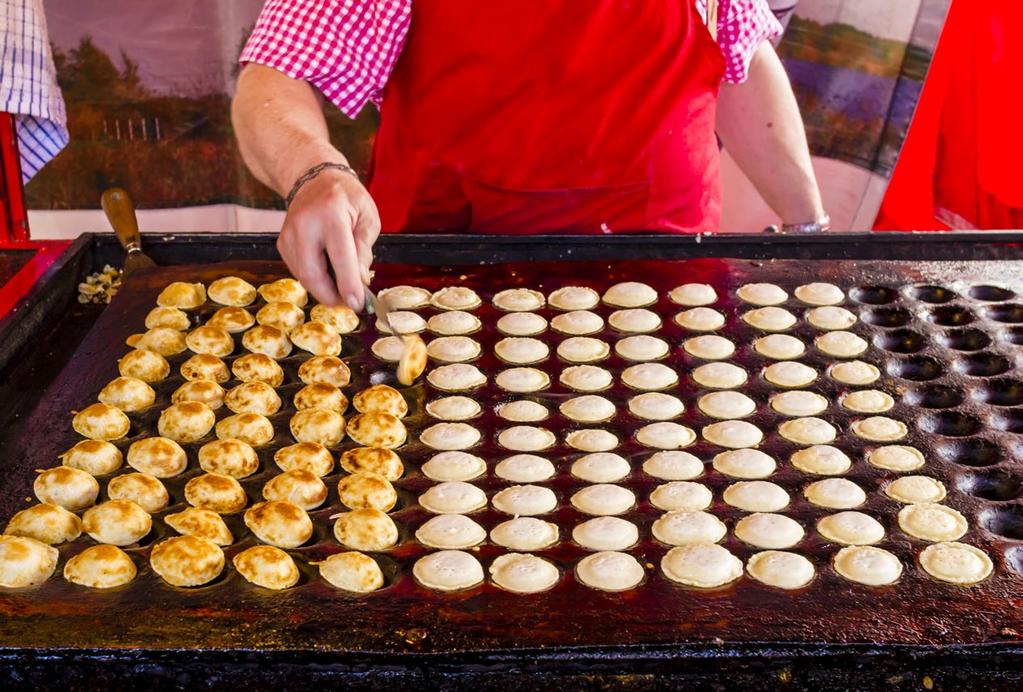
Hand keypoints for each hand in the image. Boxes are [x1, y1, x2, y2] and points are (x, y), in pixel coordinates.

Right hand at [276, 168, 379, 308]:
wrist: (314, 179)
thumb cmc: (347, 197)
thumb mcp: (368, 217)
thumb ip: (364, 250)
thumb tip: (360, 283)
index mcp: (331, 214)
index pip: (340, 256)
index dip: (348, 284)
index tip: (357, 304)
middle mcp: (305, 225)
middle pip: (312, 273)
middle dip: (331, 296)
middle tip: (349, 303)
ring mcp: (289, 234)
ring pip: (304, 277)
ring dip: (324, 290)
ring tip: (343, 288)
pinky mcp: (282, 243)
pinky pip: (298, 271)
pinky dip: (315, 279)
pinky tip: (328, 273)